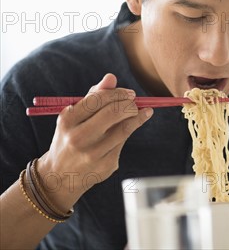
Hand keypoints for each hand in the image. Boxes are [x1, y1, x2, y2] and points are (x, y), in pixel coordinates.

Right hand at [35, 74, 152, 211]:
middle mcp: (78, 137)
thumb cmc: (71, 136)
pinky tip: (130, 128)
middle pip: (114, 113)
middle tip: (135, 102)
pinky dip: (129, 132)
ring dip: (138, 117)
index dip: (119, 93)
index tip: (130, 93)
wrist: (60, 175)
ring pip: (124, 128)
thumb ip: (93, 96)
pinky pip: (123, 143)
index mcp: (68, 120)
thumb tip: (111, 78)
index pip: (99, 99)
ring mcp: (93, 153)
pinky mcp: (106, 165)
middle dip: (130, 104)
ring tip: (143, 112)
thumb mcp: (74, 116)